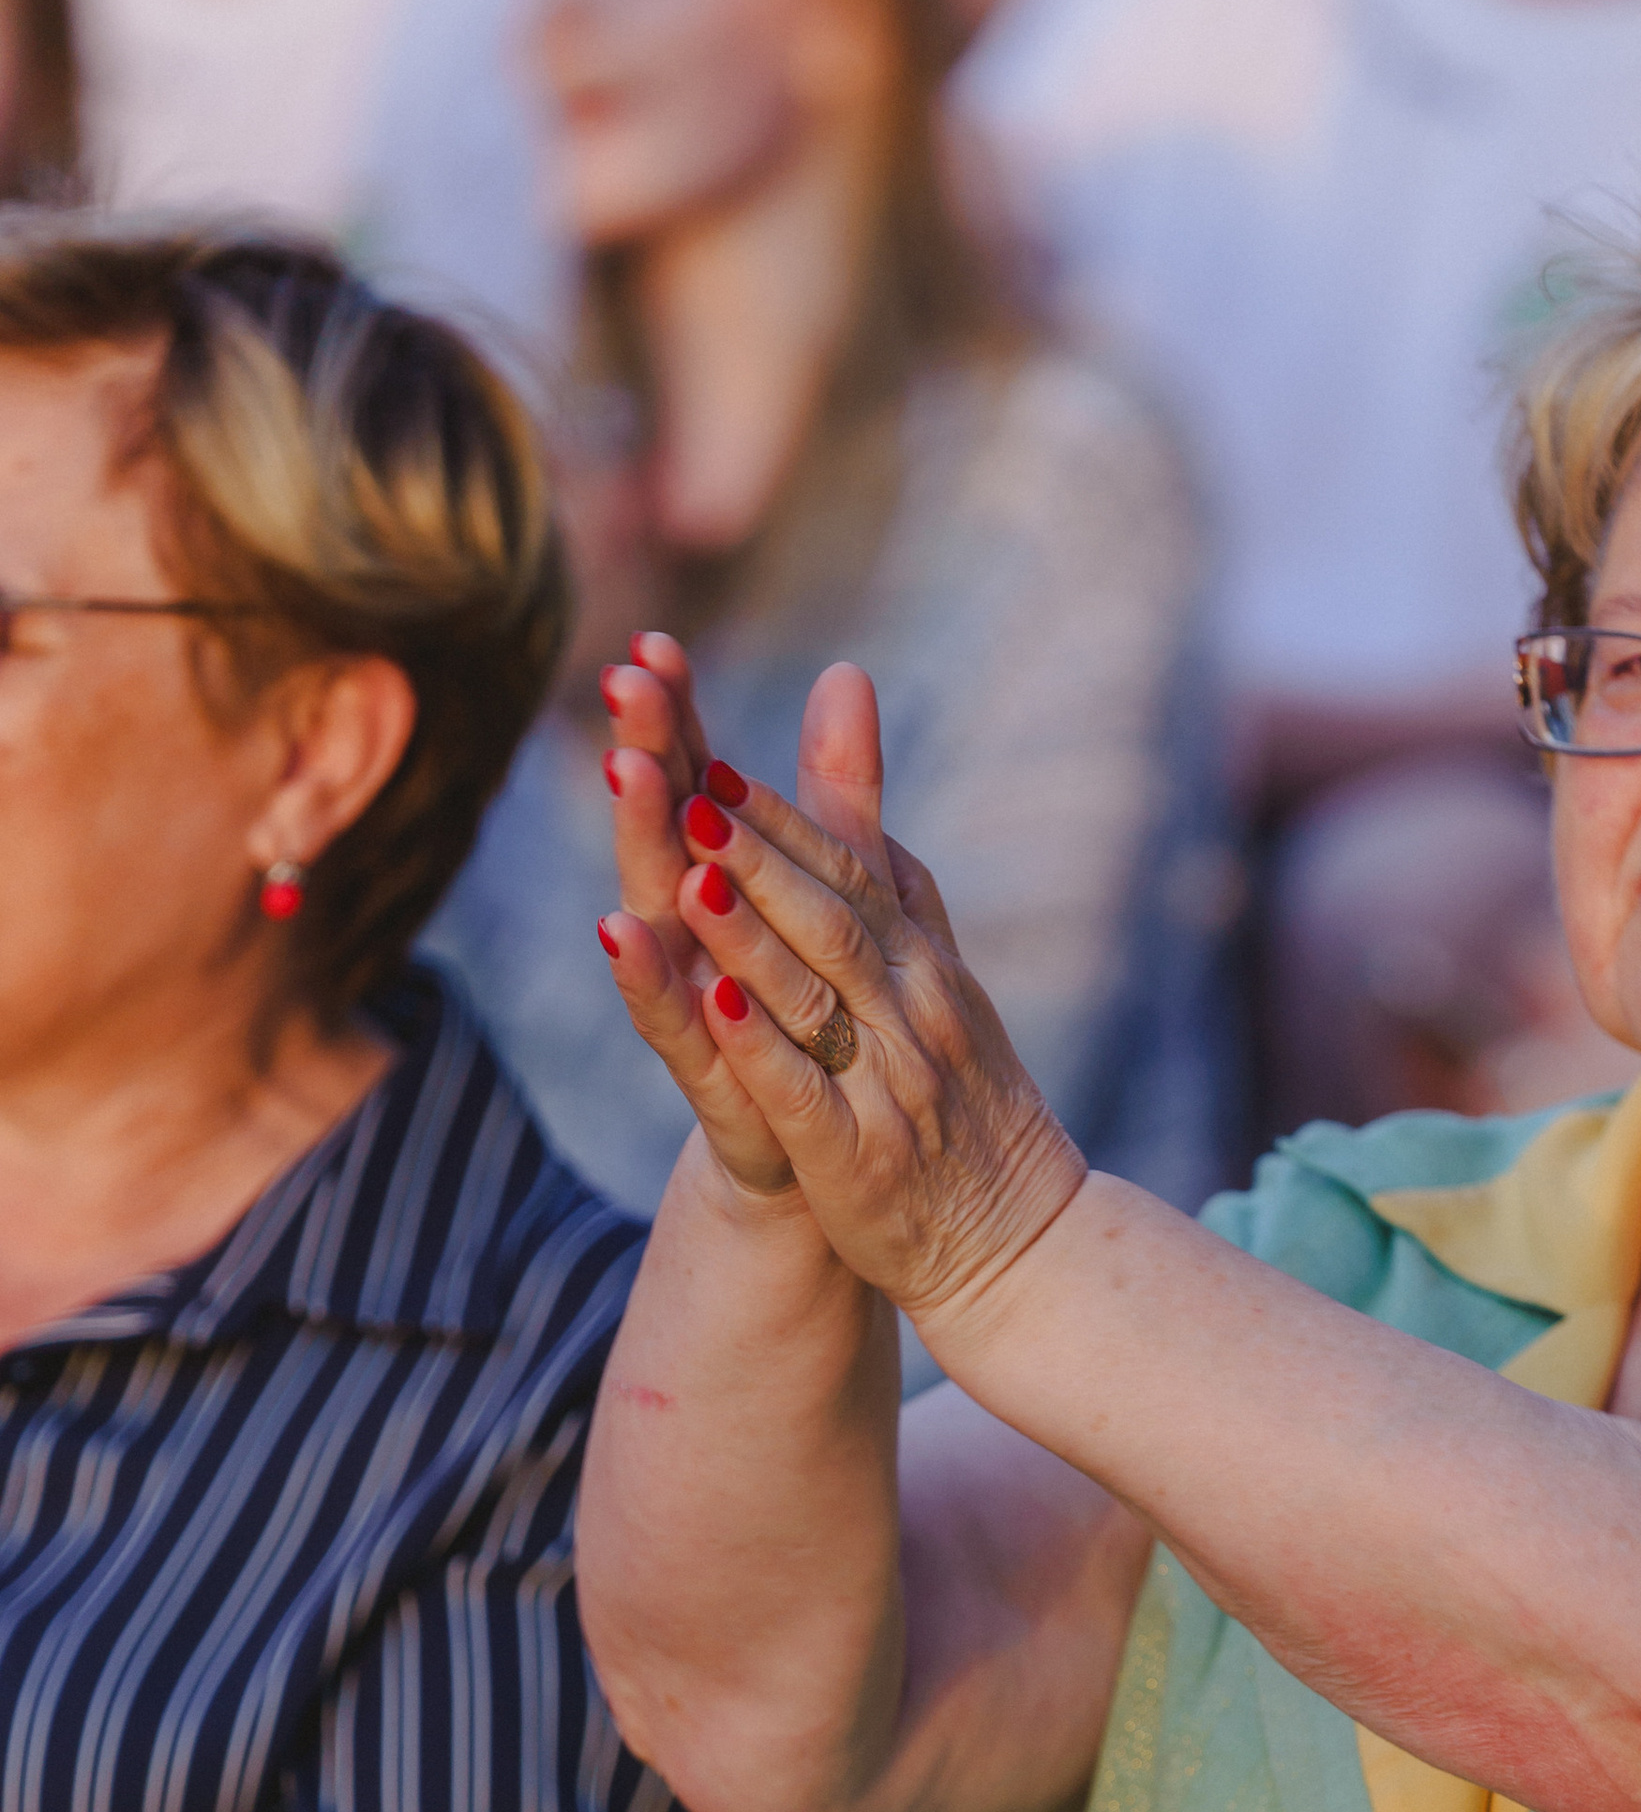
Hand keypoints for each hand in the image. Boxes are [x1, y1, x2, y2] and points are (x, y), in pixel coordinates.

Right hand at [598, 629, 793, 1202]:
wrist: (806, 1169)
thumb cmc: (802, 1022)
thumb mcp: (829, 896)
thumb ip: (833, 792)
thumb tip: (848, 671)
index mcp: (722, 888)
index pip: (694, 784)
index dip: (678, 717)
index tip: (654, 643)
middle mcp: (692, 937)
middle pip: (665, 827)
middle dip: (648, 751)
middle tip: (625, 680)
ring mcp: (692, 1004)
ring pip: (659, 911)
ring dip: (642, 842)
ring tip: (626, 769)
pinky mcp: (706, 1079)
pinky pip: (669, 1024)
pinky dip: (648, 978)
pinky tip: (621, 929)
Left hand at [622, 655, 1086, 1324]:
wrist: (1021, 1244)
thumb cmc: (967, 1102)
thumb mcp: (937, 973)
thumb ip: (888, 865)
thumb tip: (863, 744)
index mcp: (926, 969)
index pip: (851, 879)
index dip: (781, 821)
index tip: (709, 759)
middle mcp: (913, 1016)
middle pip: (830, 921)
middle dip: (756, 856)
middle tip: (682, 789)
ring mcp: (889, 1088)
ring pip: (815, 999)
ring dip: (751, 936)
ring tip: (689, 876)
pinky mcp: (858, 1160)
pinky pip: (804, 1093)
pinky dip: (759, 1047)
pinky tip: (710, 1005)